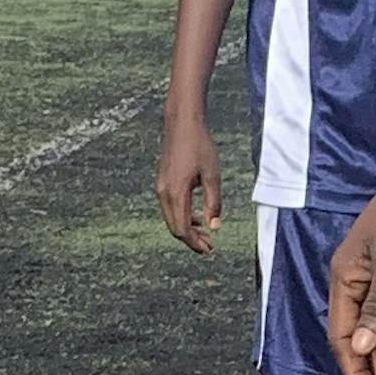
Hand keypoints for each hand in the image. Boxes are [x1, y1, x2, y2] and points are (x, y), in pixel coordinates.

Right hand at [157, 109, 221, 252]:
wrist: (182, 124)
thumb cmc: (200, 147)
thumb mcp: (212, 176)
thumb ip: (213, 203)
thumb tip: (215, 226)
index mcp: (176, 193)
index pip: (182, 229)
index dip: (195, 243)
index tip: (209, 249)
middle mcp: (164, 193)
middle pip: (174, 228)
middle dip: (191, 240)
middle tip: (209, 247)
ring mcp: (161, 188)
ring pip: (171, 219)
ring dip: (187, 229)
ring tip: (205, 234)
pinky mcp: (162, 183)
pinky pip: (170, 208)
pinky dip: (182, 217)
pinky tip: (197, 216)